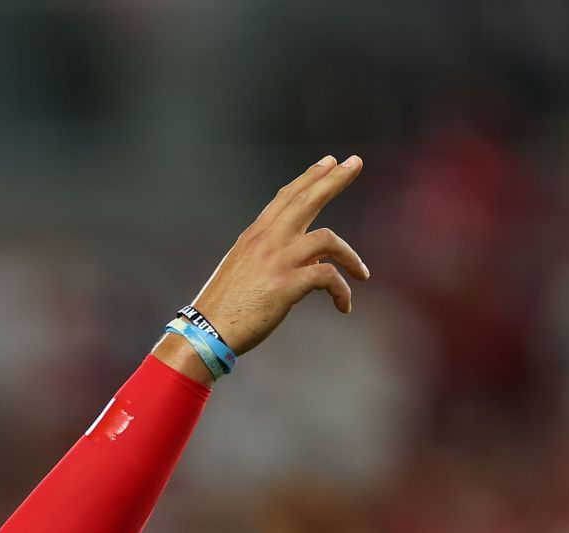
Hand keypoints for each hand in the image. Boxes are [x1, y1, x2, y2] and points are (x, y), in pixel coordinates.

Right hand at [191, 154, 370, 357]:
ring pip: (327, 239)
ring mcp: (277, 261)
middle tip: (356, 162)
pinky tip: (344, 306)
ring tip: (362, 273)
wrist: (206, 333)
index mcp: (254, 237)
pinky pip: (328, 277)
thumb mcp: (243, 270)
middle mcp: (266, 242)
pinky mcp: (286, 285)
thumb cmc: (224, 307)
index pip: (286, 198)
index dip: (309, 178)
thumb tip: (310, 256)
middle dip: (334, 180)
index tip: (330, 162)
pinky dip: (342, 292)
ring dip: (351, 257)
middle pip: (306, 200)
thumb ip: (273, 256)